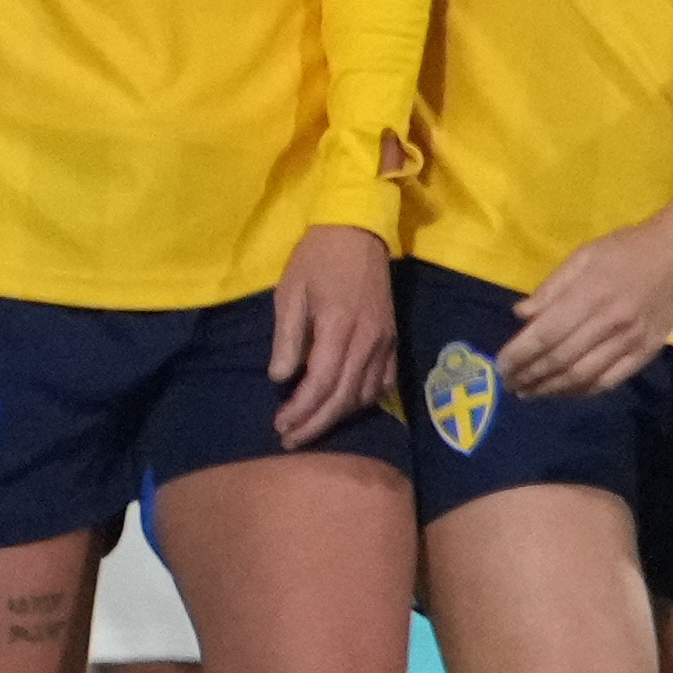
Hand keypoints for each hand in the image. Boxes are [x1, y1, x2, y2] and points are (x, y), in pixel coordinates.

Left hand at [264, 222, 395, 445]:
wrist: (359, 232)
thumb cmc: (317, 259)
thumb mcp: (290, 293)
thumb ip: (288, 338)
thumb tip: (281, 378)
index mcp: (339, 327)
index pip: (321, 382)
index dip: (300, 409)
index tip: (280, 424)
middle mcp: (367, 340)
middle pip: (344, 396)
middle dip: (317, 423)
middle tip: (291, 439)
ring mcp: (384, 341)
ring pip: (365, 394)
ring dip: (339, 415)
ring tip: (313, 426)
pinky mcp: (392, 339)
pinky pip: (383, 381)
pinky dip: (364, 400)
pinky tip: (346, 406)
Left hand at [500, 209, 672, 399]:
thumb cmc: (627, 249)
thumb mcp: (583, 256)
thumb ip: (552, 288)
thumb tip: (522, 316)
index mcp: (591, 294)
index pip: (546, 334)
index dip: (519, 354)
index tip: (500, 365)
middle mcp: (611, 322)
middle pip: (561, 360)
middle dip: (530, 376)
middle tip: (510, 383)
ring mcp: (632, 340)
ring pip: (584, 376)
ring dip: (552, 389)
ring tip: (531, 392)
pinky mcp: (647, 351)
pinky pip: (610, 380)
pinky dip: (583, 390)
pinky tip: (566, 391)